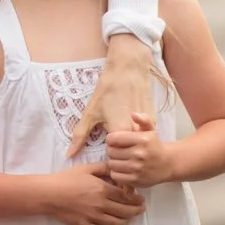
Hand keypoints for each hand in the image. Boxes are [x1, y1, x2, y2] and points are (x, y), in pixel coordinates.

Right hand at [42, 165, 145, 224]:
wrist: (49, 193)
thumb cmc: (67, 178)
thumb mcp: (86, 168)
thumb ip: (103, 168)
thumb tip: (116, 169)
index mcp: (103, 190)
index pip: (126, 197)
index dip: (136, 199)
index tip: (141, 199)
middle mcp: (101, 205)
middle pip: (125, 212)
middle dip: (136, 211)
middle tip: (140, 209)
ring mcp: (93, 217)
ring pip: (116, 223)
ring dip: (125, 220)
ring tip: (128, 217)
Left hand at [68, 33, 153, 156]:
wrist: (129, 69)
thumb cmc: (108, 89)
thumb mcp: (91, 112)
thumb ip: (80, 136)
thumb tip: (69, 154)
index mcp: (119, 132)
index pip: (111, 153)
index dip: (106, 147)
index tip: (104, 135)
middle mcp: (136, 133)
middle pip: (125, 152)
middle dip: (118, 146)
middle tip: (113, 126)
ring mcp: (147, 128)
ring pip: (135, 145)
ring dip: (129, 141)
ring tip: (122, 122)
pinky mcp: (154, 123)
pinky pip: (144, 137)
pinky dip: (137, 134)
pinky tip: (131, 120)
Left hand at [106, 113, 171, 190]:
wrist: (168, 164)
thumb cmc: (155, 145)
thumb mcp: (151, 129)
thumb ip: (143, 119)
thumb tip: (134, 115)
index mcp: (142, 139)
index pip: (113, 138)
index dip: (111, 139)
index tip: (115, 141)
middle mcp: (139, 154)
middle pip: (111, 151)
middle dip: (112, 150)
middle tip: (117, 151)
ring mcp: (137, 168)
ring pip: (112, 164)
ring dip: (113, 161)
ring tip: (120, 160)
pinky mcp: (136, 180)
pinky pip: (115, 176)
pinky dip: (116, 172)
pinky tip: (122, 169)